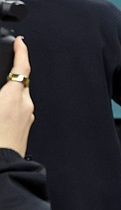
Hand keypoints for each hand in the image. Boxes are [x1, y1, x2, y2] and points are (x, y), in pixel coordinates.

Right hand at [0, 37, 34, 155]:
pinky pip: (19, 110)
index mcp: (13, 97)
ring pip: (19, 98)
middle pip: (19, 83)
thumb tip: (1, 92)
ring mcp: (28, 117)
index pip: (22, 67)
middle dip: (9, 77)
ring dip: (7, 95)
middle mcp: (25, 105)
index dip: (21, 52)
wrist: (2, 167)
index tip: (20, 42)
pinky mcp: (27, 128)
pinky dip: (9, 107)